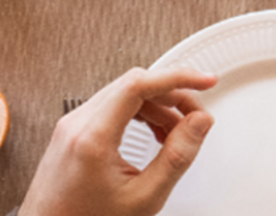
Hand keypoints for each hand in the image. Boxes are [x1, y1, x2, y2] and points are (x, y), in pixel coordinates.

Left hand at [18, 68, 217, 215]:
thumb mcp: (143, 197)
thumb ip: (177, 158)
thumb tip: (199, 123)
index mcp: (92, 137)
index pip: (138, 85)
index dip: (178, 78)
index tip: (204, 81)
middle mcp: (77, 124)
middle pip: (134, 85)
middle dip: (172, 95)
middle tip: (196, 114)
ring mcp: (71, 125)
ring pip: (124, 94)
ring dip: (158, 106)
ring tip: (177, 132)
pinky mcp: (72, 131)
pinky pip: (112, 107)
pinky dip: (140, 113)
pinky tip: (155, 133)